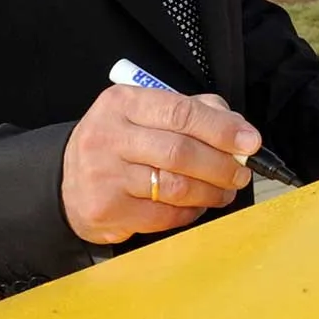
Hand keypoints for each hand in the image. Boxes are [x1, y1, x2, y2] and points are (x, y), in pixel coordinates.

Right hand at [61, 87, 256, 246]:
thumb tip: (239, 130)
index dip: (222, 129)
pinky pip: (164, 215)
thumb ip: (195, 113)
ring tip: (224, 191)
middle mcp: (108, 136)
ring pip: (175, 187)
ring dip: (211, 192)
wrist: (69, 181)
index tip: (250, 142)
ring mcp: (104, 175)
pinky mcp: (106, 210)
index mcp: (122, 103)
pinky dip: (190, 212)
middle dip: (221, 165)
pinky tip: (196, 206)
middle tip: (241, 173)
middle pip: (180, 152)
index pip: (181, 112)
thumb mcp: (148, 115)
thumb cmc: (120, 144)